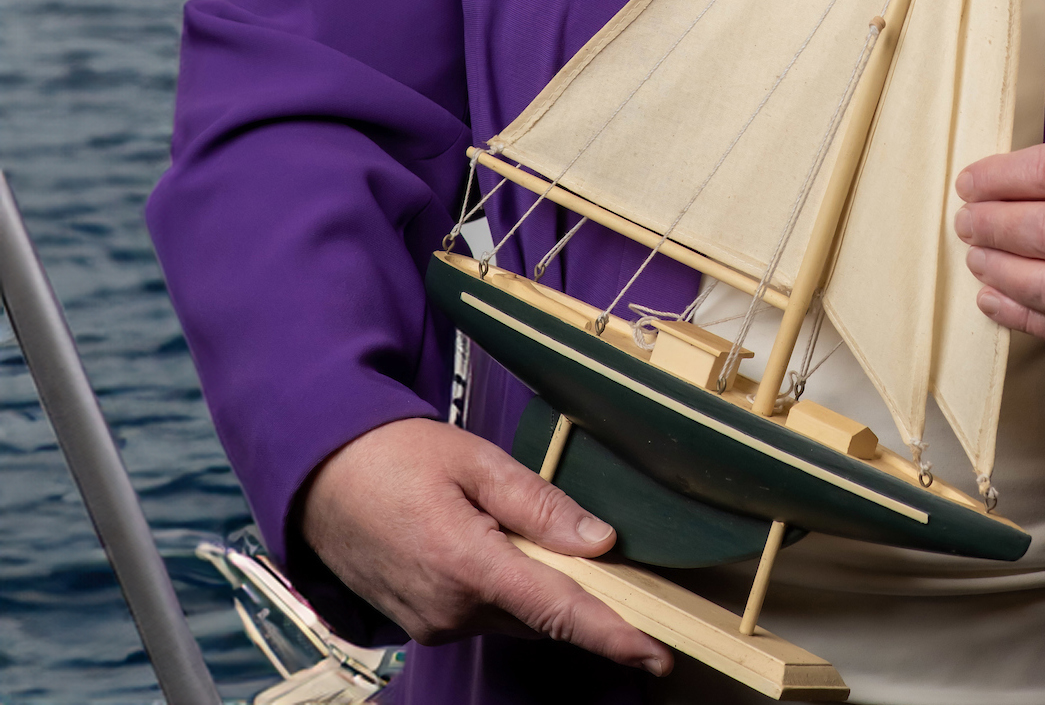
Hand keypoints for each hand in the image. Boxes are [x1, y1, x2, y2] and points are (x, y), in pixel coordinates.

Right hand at [298, 417, 671, 675]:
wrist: (322, 478)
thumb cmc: (397, 457)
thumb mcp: (477, 462)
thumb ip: (540, 505)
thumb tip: (600, 541)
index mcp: (467, 565)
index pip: (558, 611)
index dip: (613, 635)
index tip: (657, 653)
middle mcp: (451, 610)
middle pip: (543, 615)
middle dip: (587, 600)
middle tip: (625, 574)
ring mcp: (434, 624)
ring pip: (517, 616)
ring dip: (542, 589)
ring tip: (542, 538)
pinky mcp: (425, 624)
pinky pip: (487, 614)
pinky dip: (510, 590)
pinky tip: (504, 550)